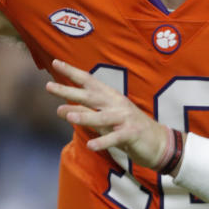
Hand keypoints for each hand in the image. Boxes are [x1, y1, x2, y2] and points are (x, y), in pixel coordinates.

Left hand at [45, 59, 168, 168]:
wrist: (159, 143)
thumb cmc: (127, 129)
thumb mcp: (102, 121)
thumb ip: (83, 113)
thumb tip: (59, 109)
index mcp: (110, 97)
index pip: (88, 81)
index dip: (72, 72)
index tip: (56, 63)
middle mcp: (116, 104)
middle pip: (90, 96)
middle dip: (69, 91)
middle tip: (49, 87)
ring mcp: (125, 118)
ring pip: (103, 117)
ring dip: (85, 116)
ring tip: (68, 117)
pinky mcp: (132, 134)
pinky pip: (115, 138)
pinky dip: (103, 141)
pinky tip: (90, 146)